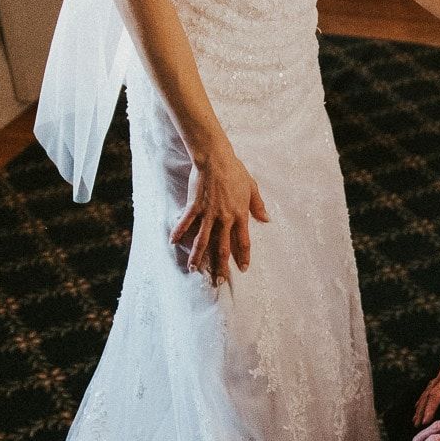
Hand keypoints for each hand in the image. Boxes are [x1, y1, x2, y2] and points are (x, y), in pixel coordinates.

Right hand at [170, 137, 268, 284]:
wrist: (216, 158)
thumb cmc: (235, 171)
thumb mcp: (252, 188)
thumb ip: (258, 206)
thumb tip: (266, 220)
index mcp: (240, 215)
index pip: (243, 241)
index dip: (243, 256)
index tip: (243, 268)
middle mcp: (224, 218)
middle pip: (223, 247)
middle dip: (221, 266)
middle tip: (219, 281)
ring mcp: (208, 213)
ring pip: (203, 241)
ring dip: (198, 257)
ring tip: (194, 271)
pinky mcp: (195, 206)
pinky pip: (186, 223)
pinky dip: (179, 233)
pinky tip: (173, 243)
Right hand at [414, 329, 439, 427]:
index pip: (437, 394)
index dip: (430, 409)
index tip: (424, 422)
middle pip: (429, 391)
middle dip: (422, 408)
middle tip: (416, 424)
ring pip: (430, 386)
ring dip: (423, 402)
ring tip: (416, 416)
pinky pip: (435, 382)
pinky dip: (428, 393)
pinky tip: (424, 401)